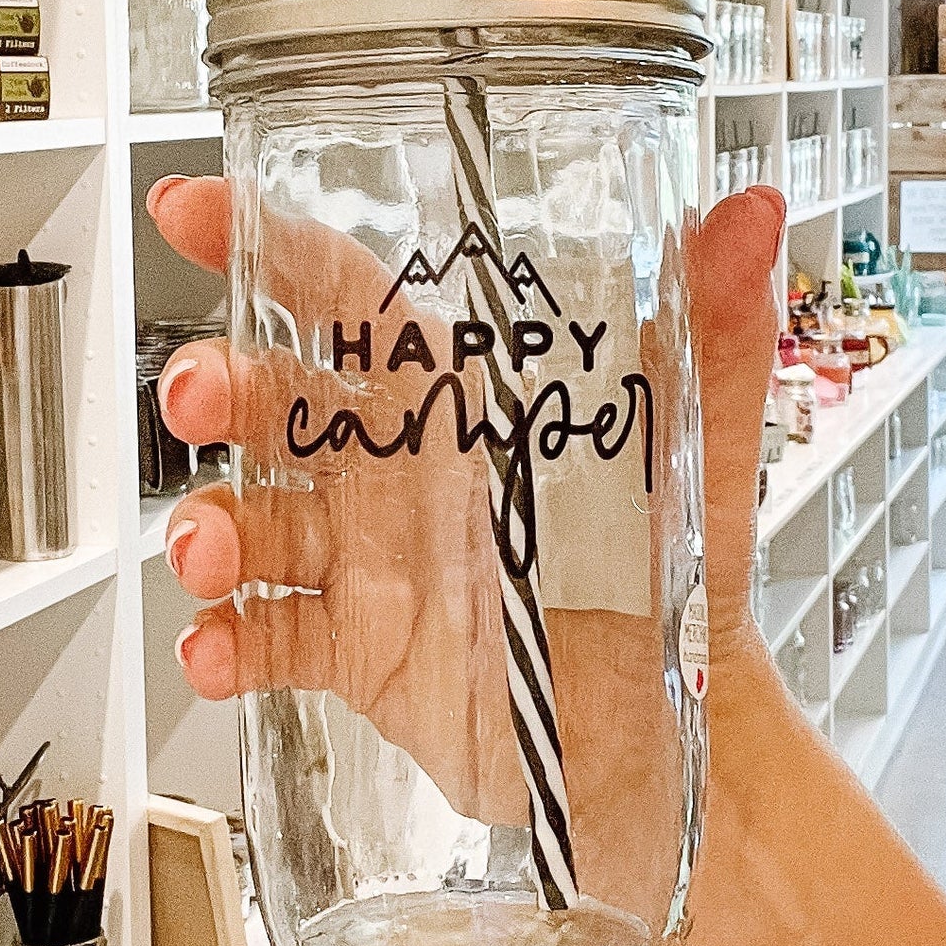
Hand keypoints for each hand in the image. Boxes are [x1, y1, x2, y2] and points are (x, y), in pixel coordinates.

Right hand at [148, 175, 784, 917]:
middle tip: (199, 399)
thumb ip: (719, 334)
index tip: (194, 210)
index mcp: (462, 398)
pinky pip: (272, 634)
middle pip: (278, 402)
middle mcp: (398, 468)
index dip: (266, 242)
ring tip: (214, 554)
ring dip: (213, 525)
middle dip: (221, 387)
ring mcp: (368, 558)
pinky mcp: (355, 647)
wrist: (671, 735)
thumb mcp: (700, 452)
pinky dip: (230, 642)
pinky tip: (219, 651)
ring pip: (258, 518)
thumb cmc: (681, 575)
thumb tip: (751, 214)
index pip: (348, 295)